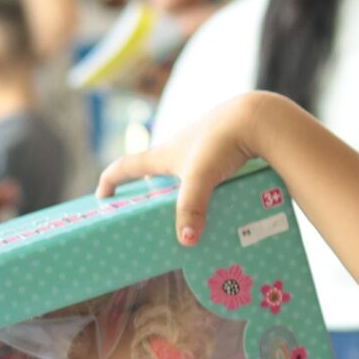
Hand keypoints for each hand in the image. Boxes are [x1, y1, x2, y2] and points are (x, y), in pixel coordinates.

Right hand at [98, 91, 278, 244]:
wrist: (256, 118)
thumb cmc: (221, 144)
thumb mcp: (201, 179)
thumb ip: (191, 209)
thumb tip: (186, 241)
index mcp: (164, 154)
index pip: (126, 166)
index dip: (111, 181)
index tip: (102, 197)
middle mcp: (179, 147)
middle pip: (155, 169)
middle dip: (149, 188)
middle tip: (151, 210)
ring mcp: (203, 145)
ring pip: (184, 170)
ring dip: (181, 187)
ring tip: (191, 212)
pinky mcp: (224, 147)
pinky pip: (209, 168)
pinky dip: (208, 183)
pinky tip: (222, 198)